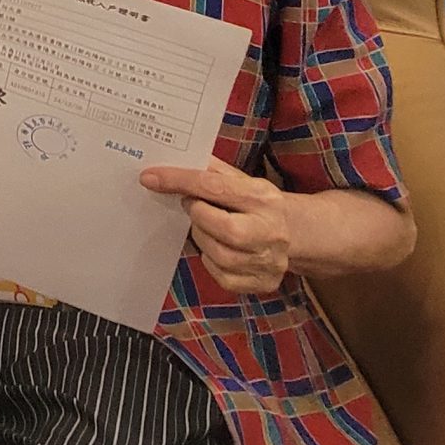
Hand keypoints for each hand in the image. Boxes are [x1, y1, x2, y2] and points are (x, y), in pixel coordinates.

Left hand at [141, 156, 294, 295]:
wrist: (294, 231)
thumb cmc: (255, 201)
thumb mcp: (240, 179)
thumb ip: (210, 171)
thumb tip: (172, 161)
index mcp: (263, 197)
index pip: (216, 188)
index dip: (180, 182)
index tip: (151, 177)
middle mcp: (271, 231)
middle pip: (226, 230)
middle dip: (198, 216)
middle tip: (191, 206)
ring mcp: (270, 261)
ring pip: (222, 256)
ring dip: (202, 238)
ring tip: (203, 226)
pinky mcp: (264, 283)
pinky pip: (224, 277)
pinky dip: (210, 261)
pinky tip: (214, 248)